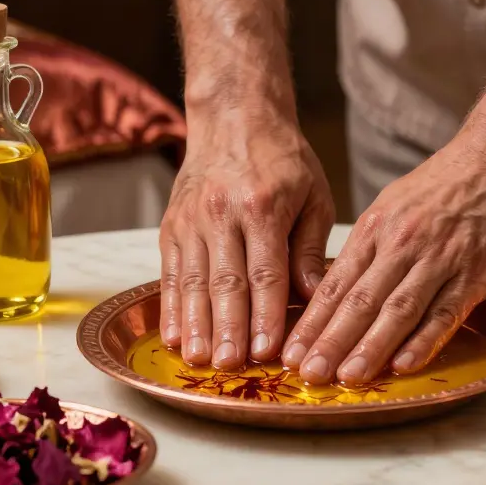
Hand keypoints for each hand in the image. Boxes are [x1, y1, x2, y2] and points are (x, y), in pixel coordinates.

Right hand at [159, 111, 333, 369]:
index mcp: (262, 205)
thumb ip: (309, 249)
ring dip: (195, 325)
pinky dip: (170, 307)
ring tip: (199, 361)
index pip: (266, 272)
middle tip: (229, 367)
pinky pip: (169, 272)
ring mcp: (191, 220)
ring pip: (191, 281)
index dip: (266, 315)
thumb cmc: (282, 159)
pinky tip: (174, 337)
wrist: (234, 117)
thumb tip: (316, 298)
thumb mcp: (313, 196)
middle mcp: (221, 213)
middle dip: (227, 328)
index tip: (268, 351)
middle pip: (225, 281)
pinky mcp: (172, 226)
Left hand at [279, 142, 485, 384]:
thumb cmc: (446, 184)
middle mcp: (402, 244)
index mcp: (376, 228)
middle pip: (360, 300)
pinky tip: (404, 364)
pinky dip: (424, 340)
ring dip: (371, 347)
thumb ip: (369, 247)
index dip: (312, 322)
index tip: (291, 352)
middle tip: (308, 374)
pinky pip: (446, 312)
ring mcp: (440, 259)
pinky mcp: (476, 272)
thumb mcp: (394, 205)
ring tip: (349, 378)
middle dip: (331, 341)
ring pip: (398, 310)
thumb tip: (338, 288)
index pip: (335, 284)